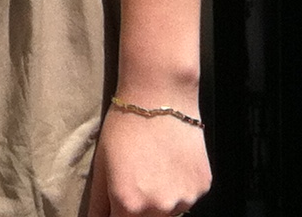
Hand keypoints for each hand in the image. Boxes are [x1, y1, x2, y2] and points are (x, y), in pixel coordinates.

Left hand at [86, 106, 209, 216]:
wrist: (161, 97)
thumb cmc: (125, 127)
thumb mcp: (101, 164)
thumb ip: (98, 202)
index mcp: (129, 204)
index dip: (115, 214)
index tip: (115, 202)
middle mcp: (160, 208)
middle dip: (135, 209)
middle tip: (133, 177)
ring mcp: (184, 199)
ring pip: (167, 212)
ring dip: (158, 201)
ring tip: (151, 166)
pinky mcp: (202, 187)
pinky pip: (185, 197)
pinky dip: (177, 188)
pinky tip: (169, 162)